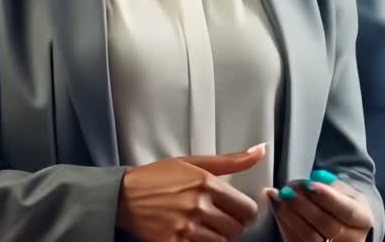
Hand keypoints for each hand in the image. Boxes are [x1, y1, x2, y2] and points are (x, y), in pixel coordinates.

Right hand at [116, 143, 265, 240]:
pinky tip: (192, 234)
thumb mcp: (193, 162)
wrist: (123, 196)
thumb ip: (231, 161)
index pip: (247, 209)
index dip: (245, 211)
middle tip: (218, 217)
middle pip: (236, 228)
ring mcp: (186, 228)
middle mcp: (198, 206)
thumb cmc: (158, 177)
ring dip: (217, 236)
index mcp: (206, 183)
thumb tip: (261, 150)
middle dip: (231, 224)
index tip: (237, 210)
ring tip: (204, 225)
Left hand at [265, 170, 373, 241]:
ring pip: (311, 238)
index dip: (327, 198)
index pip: (347, 210)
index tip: (310, 184)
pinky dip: (285, 226)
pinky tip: (278, 209)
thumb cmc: (342, 202)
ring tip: (280, 198)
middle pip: (328, 226)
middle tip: (289, 191)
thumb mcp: (343, 189)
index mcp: (363, 219)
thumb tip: (313, 178)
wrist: (344, 222)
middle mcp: (353, 239)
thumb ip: (329, 184)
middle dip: (305, 207)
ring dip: (292, 217)